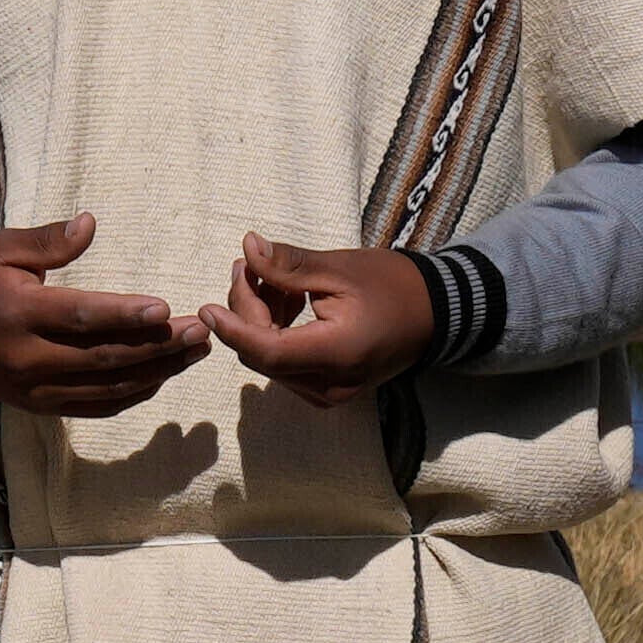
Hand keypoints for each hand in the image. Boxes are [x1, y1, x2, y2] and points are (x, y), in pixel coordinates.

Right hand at [0, 213, 204, 417]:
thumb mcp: (2, 248)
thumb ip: (48, 240)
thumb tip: (91, 223)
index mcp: (16, 312)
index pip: (80, 317)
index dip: (124, 315)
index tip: (166, 308)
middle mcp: (25, 357)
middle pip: (102, 357)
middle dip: (156, 346)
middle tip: (199, 331)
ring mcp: (32, 389)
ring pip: (106, 387)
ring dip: (156, 372)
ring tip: (194, 353)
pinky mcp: (38, 406)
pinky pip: (94, 406)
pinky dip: (131, 394)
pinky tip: (161, 376)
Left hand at [206, 233, 440, 404]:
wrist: (436, 313)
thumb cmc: (393, 285)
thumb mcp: (339, 268)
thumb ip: (288, 265)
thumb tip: (247, 248)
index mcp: (337, 354)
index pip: (265, 350)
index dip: (230, 329)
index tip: (205, 307)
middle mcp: (330, 385)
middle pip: (262, 354)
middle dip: (245, 313)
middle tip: (246, 266)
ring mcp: (330, 394)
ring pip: (269, 361)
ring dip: (259, 321)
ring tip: (271, 277)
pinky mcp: (329, 392)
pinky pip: (285, 366)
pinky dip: (275, 334)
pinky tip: (286, 302)